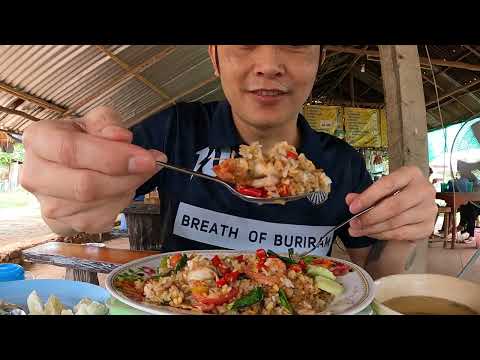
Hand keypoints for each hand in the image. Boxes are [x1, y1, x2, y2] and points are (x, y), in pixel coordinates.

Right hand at [21, 106, 166, 234]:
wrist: (68, 165)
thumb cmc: (83, 139)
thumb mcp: (96, 121)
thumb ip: (108, 123)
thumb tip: (120, 137)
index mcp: (38, 140)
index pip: (71, 151)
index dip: (112, 157)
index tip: (146, 159)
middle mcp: (35, 175)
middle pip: (85, 185)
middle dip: (127, 178)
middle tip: (150, 166)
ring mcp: (47, 203)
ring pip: (97, 205)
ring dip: (126, 190)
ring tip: (133, 174)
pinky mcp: (62, 224)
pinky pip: (100, 219)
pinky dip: (120, 204)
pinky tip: (121, 189)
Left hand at [346, 166, 436, 240]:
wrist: (415, 204)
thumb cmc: (395, 193)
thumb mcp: (381, 189)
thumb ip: (365, 195)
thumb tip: (350, 199)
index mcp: (412, 174)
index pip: (388, 184)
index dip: (368, 197)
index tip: (352, 207)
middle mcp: (425, 190)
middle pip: (394, 206)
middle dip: (369, 217)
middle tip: (353, 223)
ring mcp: (429, 210)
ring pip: (396, 222)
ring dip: (373, 228)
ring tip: (357, 230)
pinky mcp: (428, 227)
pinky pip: (401, 234)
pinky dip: (382, 235)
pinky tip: (370, 233)